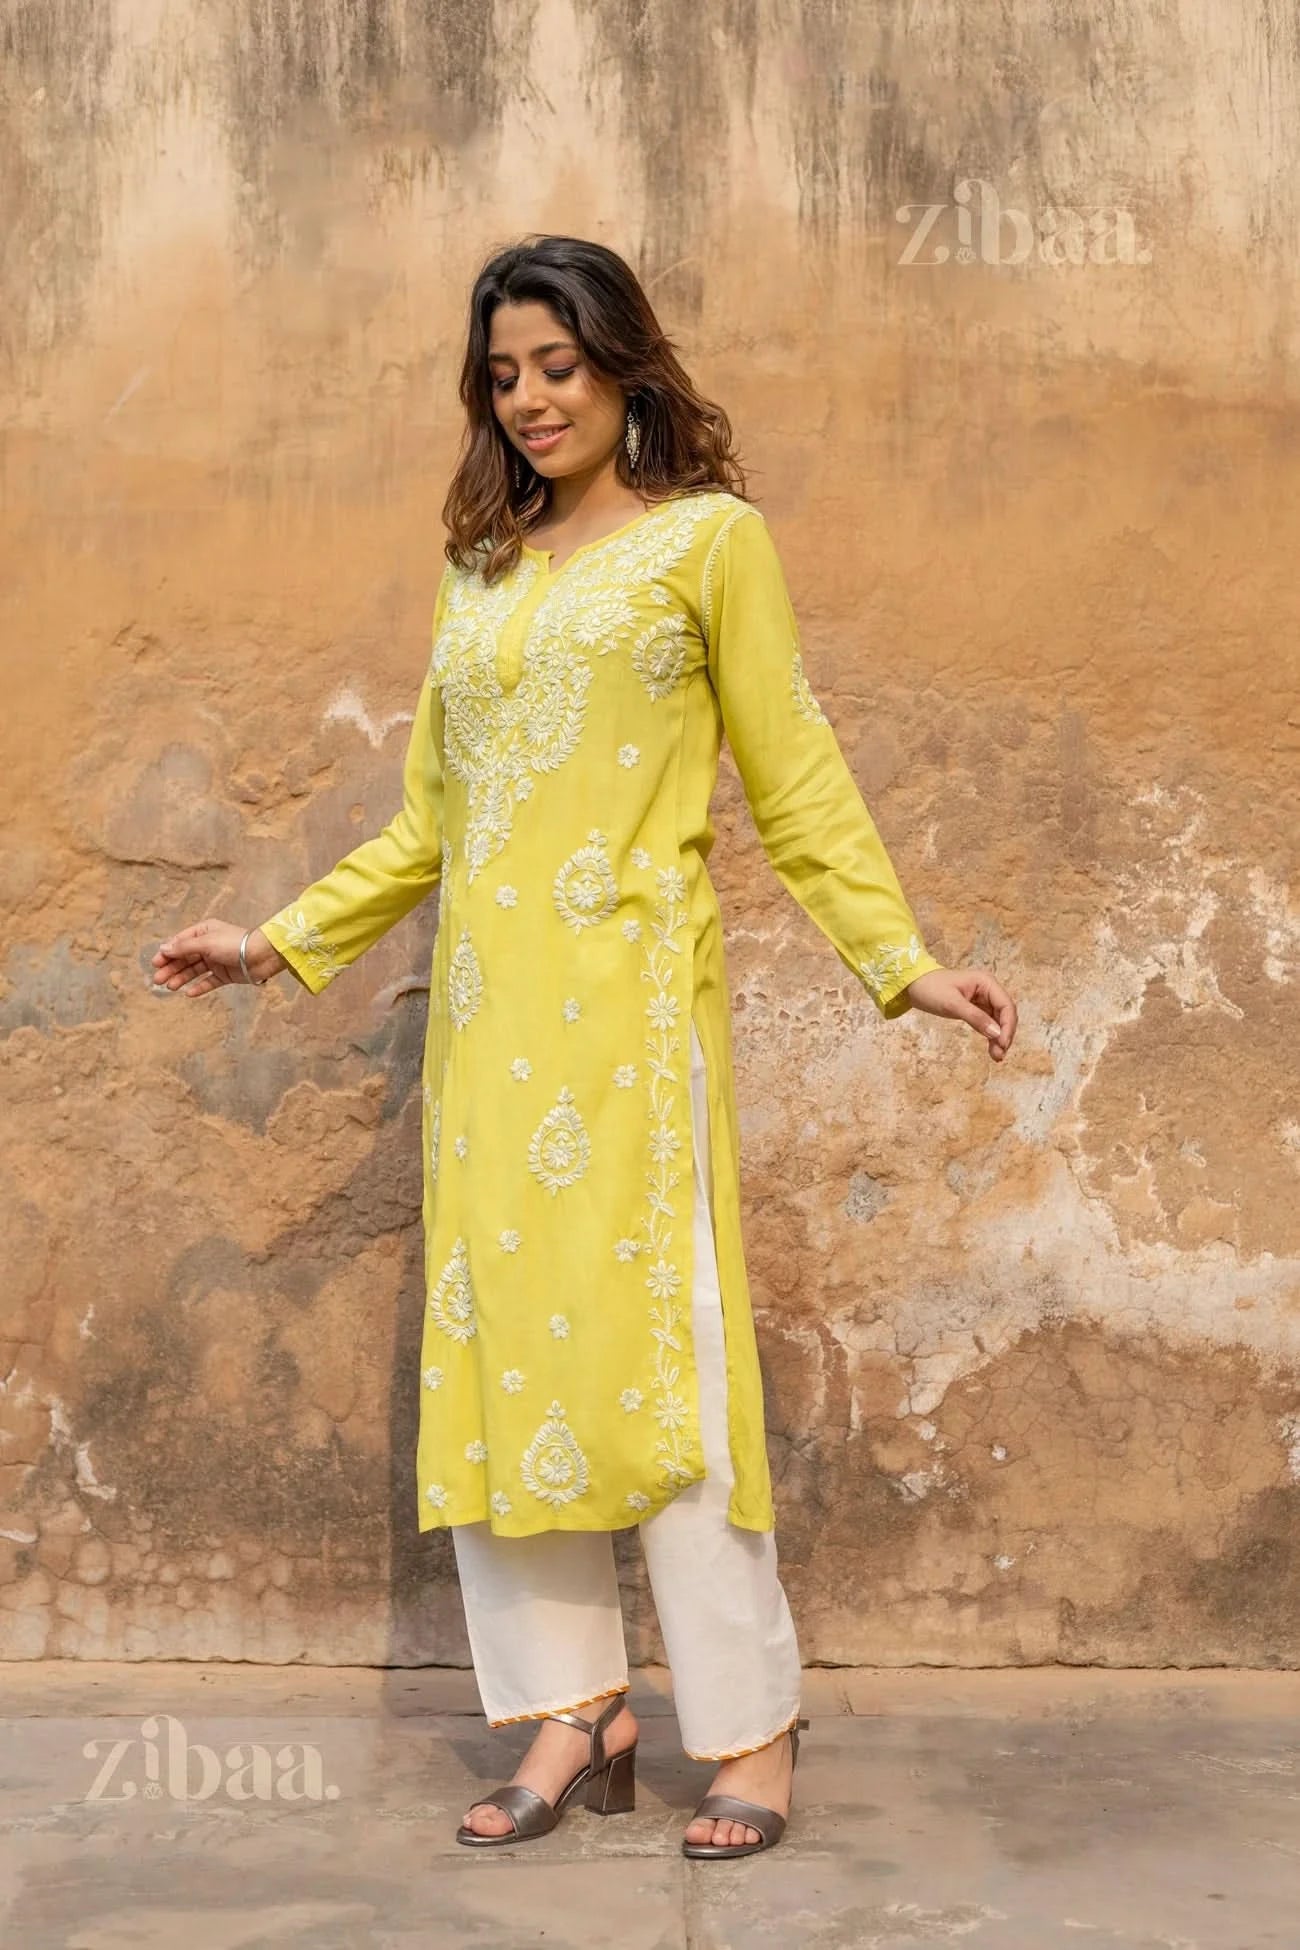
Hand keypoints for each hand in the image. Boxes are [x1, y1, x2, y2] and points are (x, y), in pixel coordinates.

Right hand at [150, 921, 285, 996]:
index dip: (167, 952)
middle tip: (158, 980)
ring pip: (195, 971)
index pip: (181, 942)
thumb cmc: (234, 944)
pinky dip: (199, 987)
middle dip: (171, 968)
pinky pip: (209, 981)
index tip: (156, 963)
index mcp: (205, 932)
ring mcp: (217, 960)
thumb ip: (184, 947)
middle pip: (185, 958)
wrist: (261, 956)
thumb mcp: (206, 943)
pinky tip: (189, 993)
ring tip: (170, 986)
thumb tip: (164, 948)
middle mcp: (209, 945)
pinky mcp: (226, 974)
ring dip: (182, 978)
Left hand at [902, 967, 1016, 1061]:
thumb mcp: (952, 1004)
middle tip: (1000, 1054)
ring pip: (998, 1021)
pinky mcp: (976, 1008)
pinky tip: (992, 1049)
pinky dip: (990, 1036)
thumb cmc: (930, 989)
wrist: (913, 985)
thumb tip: (996, 1033)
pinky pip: (988, 1023)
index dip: (1007, 1026)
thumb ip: (975, 1018)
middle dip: (1005, 1034)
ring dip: (999, 1038)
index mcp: (986, 982)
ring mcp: (983, 999)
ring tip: (996, 1057)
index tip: (1003, 1043)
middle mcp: (988, 989)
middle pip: (1005, 1014)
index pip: (1006, 1005)